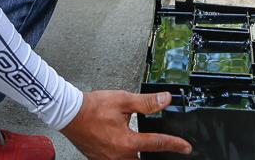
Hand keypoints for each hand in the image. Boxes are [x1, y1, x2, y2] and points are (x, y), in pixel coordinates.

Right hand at [60, 91, 191, 158]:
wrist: (69, 113)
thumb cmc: (92, 107)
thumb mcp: (122, 100)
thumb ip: (146, 102)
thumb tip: (165, 100)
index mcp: (127, 141)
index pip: (158, 144)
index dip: (175, 145)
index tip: (185, 147)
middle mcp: (119, 155)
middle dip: (153, 155)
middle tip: (163, 149)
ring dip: (136, 155)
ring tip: (138, 145)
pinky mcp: (99, 159)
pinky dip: (123, 156)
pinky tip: (122, 148)